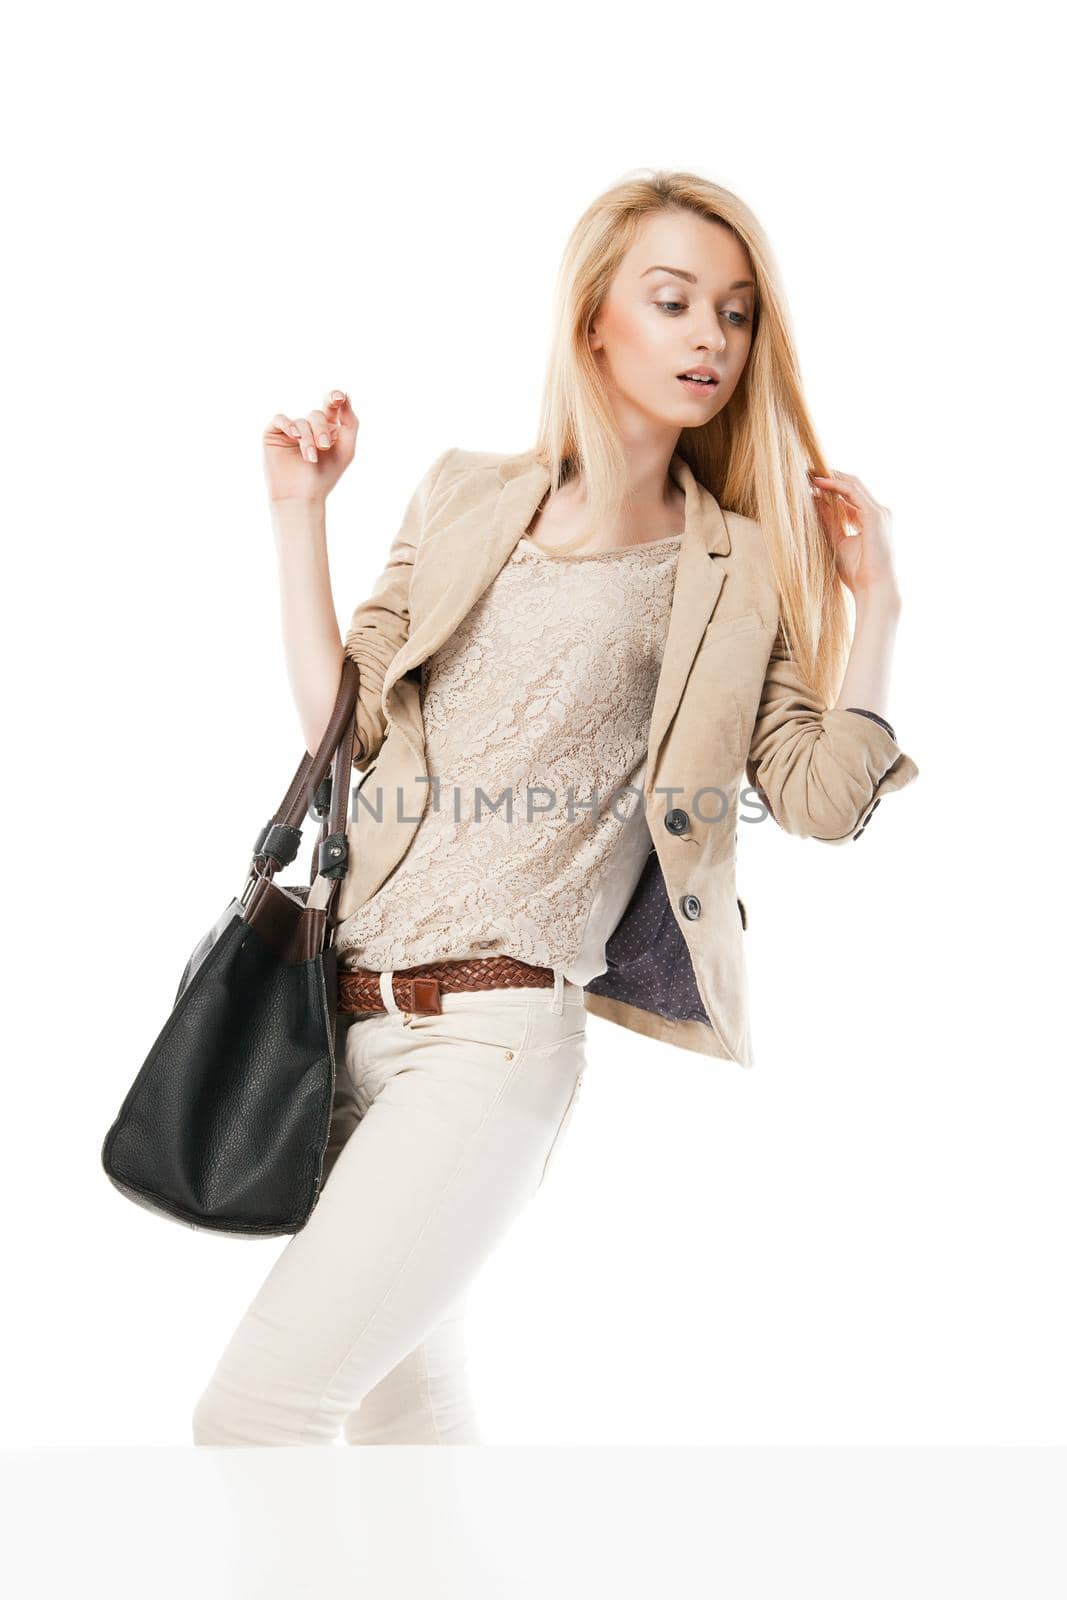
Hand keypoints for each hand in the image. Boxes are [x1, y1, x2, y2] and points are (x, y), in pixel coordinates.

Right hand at [263, 389, 358, 502]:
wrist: (302, 497)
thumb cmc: (325, 475)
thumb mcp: (346, 448)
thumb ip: (350, 421)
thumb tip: (344, 395)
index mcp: (327, 428)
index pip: (331, 406)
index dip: (335, 398)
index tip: (338, 397)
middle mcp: (309, 427)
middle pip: (317, 415)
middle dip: (322, 430)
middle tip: (325, 447)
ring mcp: (291, 430)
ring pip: (301, 422)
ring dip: (307, 439)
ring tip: (310, 457)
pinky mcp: (274, 434)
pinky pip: (280, 419)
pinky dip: (288, 425)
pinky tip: (295, 436)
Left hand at [808, 468, 900, 602]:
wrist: (873, 588)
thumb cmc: (857, 573)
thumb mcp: (837, 542)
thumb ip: (829, 522)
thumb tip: (815, 503)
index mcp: (872, 520)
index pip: (851, 496)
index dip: (832, 487)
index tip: (810, 483)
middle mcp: (878, 513)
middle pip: (853, 486)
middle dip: (831, 477)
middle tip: (807, 472)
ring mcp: (879, 512)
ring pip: (853, 484)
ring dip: (831, 477)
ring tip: (809, 473)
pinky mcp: (875, 515)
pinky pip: (852, 492)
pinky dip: (835, 485)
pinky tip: (818, 483)